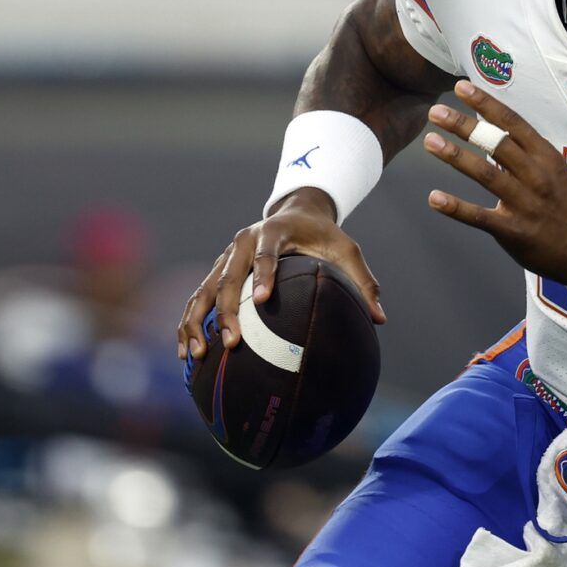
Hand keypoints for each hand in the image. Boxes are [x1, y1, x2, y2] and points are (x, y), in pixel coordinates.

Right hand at [175, 188, 385, 361]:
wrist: (296, 212)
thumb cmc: (325, 235)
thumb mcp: (348, 251)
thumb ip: (363, 282)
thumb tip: (380, 319)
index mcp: (273, 232)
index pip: (266, 254)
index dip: (263, 275)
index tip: (261, 301)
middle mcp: (242, 242)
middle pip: (227, 277)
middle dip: (226, 311)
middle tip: (232, 342)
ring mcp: (225, 257)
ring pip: (203, 290)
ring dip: (197, 322)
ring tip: (198, 354)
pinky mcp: (217, 271)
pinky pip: (197, 298)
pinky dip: (189, 323)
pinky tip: (186, 353)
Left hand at [422, 82, 566, 283]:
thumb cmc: (562, 204)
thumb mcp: (553, 170)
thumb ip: (524, 149)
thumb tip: (489, 121)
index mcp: (546, 157)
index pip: (513, 123)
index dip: (486, 104)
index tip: (461, 88)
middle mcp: (536, 176)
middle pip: (496, 144)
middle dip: (464, 125)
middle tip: (436, 112)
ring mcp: (525, 204)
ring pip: (486, 175)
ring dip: (456, 157)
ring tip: (430, 141)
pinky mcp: (513, 230)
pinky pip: (480, 217)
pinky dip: (456, 207)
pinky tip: (434, 197)